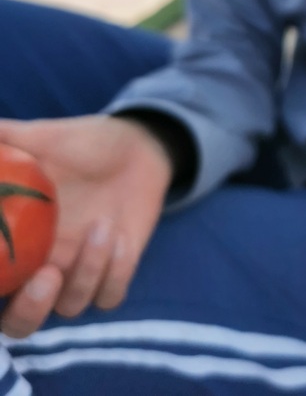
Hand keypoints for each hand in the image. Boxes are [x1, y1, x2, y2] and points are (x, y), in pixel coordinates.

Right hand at [0, 115, 172, 337]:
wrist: (137, 145)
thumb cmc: (82, 144)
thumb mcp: (42, 138)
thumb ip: (7, 139)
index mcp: (17, 242)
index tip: (0, 272)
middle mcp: (43, 265)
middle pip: (20, 322)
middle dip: (29, 311)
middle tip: (47, 276)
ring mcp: (80, 271)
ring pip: (71, 305)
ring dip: (87, 273)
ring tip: (102, 225)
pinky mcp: (116, 269)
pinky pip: (111, 295)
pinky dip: (116, 274)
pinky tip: (121, 238)